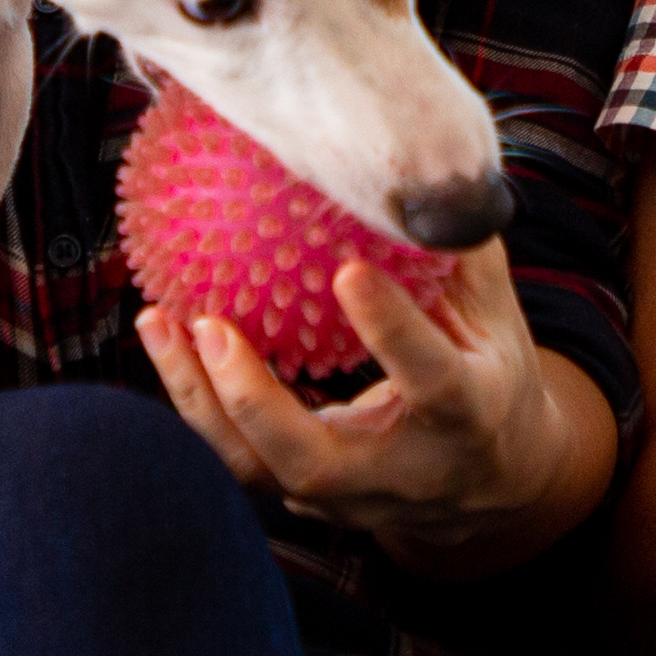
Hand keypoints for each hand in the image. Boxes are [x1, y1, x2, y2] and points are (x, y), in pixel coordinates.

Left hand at [144, 241, 610, 578]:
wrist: (494, 483)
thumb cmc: (492, 371)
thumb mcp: (496, 313)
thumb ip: (457, 249)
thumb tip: (420, 158)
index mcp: (469, 415)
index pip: (431, 379)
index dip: (391, 330)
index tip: (349, 270)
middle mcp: (403, 471)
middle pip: (312, 460)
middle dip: (252, 399)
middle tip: (212, 324)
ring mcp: (346, 496)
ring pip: (255, 469)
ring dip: (197, 399)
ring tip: (159, 321)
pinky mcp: (304, 497)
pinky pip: (237, 458)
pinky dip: (195, 400)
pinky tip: (165, 336)